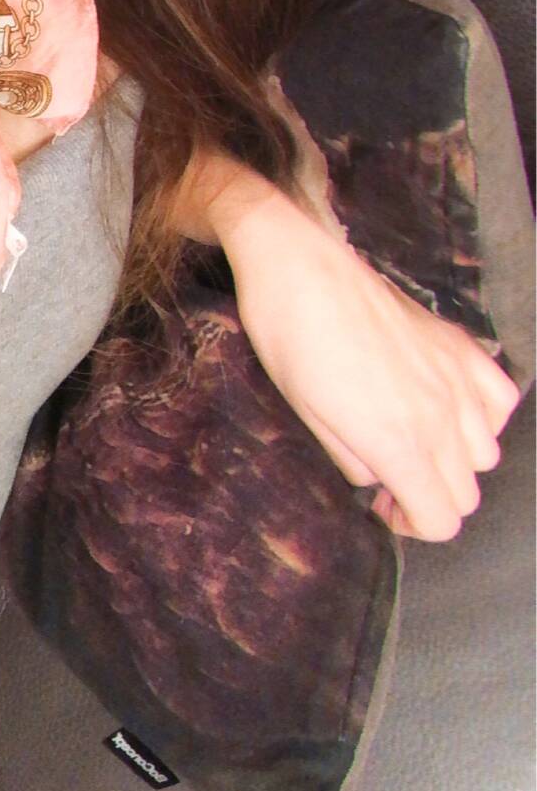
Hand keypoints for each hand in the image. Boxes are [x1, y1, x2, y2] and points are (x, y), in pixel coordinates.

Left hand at [217, 186, 521, 540]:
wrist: (298, 265)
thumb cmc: (289, 340)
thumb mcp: (308, 418)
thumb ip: (355, 462)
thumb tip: (379, 478)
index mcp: (398, 441)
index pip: (442, 520)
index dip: (412, 525)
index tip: (382, 505)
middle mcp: (440, 414)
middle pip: (467, 492)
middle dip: (431, 497)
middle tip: (390, 476)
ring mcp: (454, 375)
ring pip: (487, 451)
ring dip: (456, 460)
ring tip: (416, 439)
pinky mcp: (457, 342)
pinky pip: (500, 398)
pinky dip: (484, 413)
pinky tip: (448, 405)